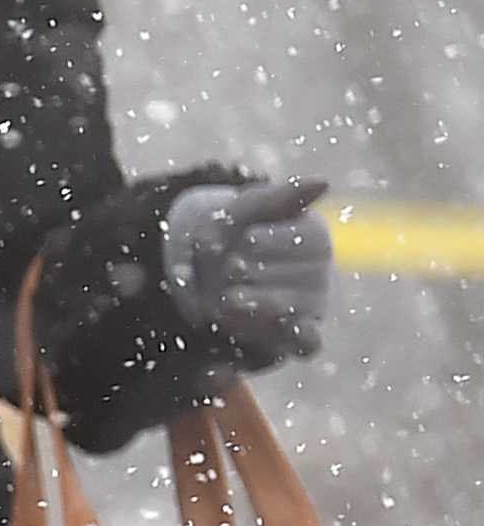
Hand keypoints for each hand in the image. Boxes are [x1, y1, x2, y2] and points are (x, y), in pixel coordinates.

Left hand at [163, 178, 333, 368]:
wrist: (202, 270)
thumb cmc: (232, 232)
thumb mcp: (245, 208)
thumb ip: (280, 196)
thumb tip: (324, 183)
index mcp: (313, 237)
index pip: (313, 240)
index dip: (280, 241)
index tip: (248, 239)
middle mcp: (319, 273)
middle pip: (309, 275)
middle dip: (266, 272)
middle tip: (232, 268)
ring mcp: (311, 306)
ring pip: (302, 308)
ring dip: (266, 303)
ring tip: (230, 298)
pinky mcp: (295, 335)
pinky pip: (310, 342)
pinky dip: (304, 339)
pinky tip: (292, 330)